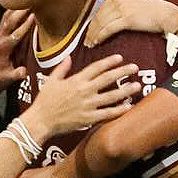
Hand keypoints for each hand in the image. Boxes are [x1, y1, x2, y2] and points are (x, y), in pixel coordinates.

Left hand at [0, 9, 33, 94]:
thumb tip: (24, 72)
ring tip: (27, 0)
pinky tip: (18, 6)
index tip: (34, 16)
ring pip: (6, 18)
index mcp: (3, 49)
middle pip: (10, 22)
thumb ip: (16, 75)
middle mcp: (0, 40)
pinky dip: (11, 12)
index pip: (15, 34)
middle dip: (21, 12)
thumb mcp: (7, 79)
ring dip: (16, 9)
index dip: (25, 25)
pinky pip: (4, 20)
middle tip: (32, 2)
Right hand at [19, 54, 140, 140]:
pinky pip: (107, 113)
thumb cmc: (44, 101)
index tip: (120, 58)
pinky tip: (129, 107)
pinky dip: (119, 110)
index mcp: (76, 80)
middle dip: (123, 72)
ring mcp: (87, 105)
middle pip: (108, 79)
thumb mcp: (51, 81)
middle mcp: (84, 90)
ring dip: (126, 90)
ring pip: (111, 96)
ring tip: (137, 86)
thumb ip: (62, 68)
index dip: (109, 62)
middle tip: (135, 68)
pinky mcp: (88, 118)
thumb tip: (68, 57)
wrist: (41, 120)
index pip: (96, 67)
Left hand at [84, 0, 177, 47]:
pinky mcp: (127, 20)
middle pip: (99, 16)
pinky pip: (108, 29)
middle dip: (91, 29)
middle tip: (86, 39)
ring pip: (102, 23)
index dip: (93, 20)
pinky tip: (96, 42)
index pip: (101, 7)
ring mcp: (122, 8)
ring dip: (93, 35)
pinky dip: (100, 37)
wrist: (165, 15)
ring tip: (90, 43)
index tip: (89, 29)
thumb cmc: (152, 5)